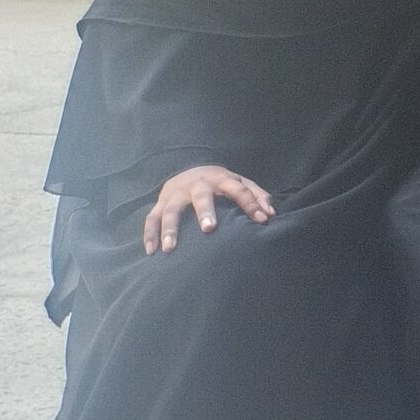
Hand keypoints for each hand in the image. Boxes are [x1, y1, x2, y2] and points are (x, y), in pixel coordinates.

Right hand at [143, 165, 272, 255]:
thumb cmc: (221, 182)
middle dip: (205, 211)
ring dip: (169, 229)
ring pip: (170, 210)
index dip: (251, 204)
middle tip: (209, 229)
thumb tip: (271, 214)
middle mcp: (197, 185)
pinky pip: (151, 218)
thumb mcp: (241, 183)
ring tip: (170, 249)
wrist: (190, 168)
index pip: (239, 189)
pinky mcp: (161, 202)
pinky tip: (151, 251)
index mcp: (221, 179)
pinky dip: (149, 234)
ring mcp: (176, 194)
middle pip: (200, 196)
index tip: (262, 220)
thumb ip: (257, 196)